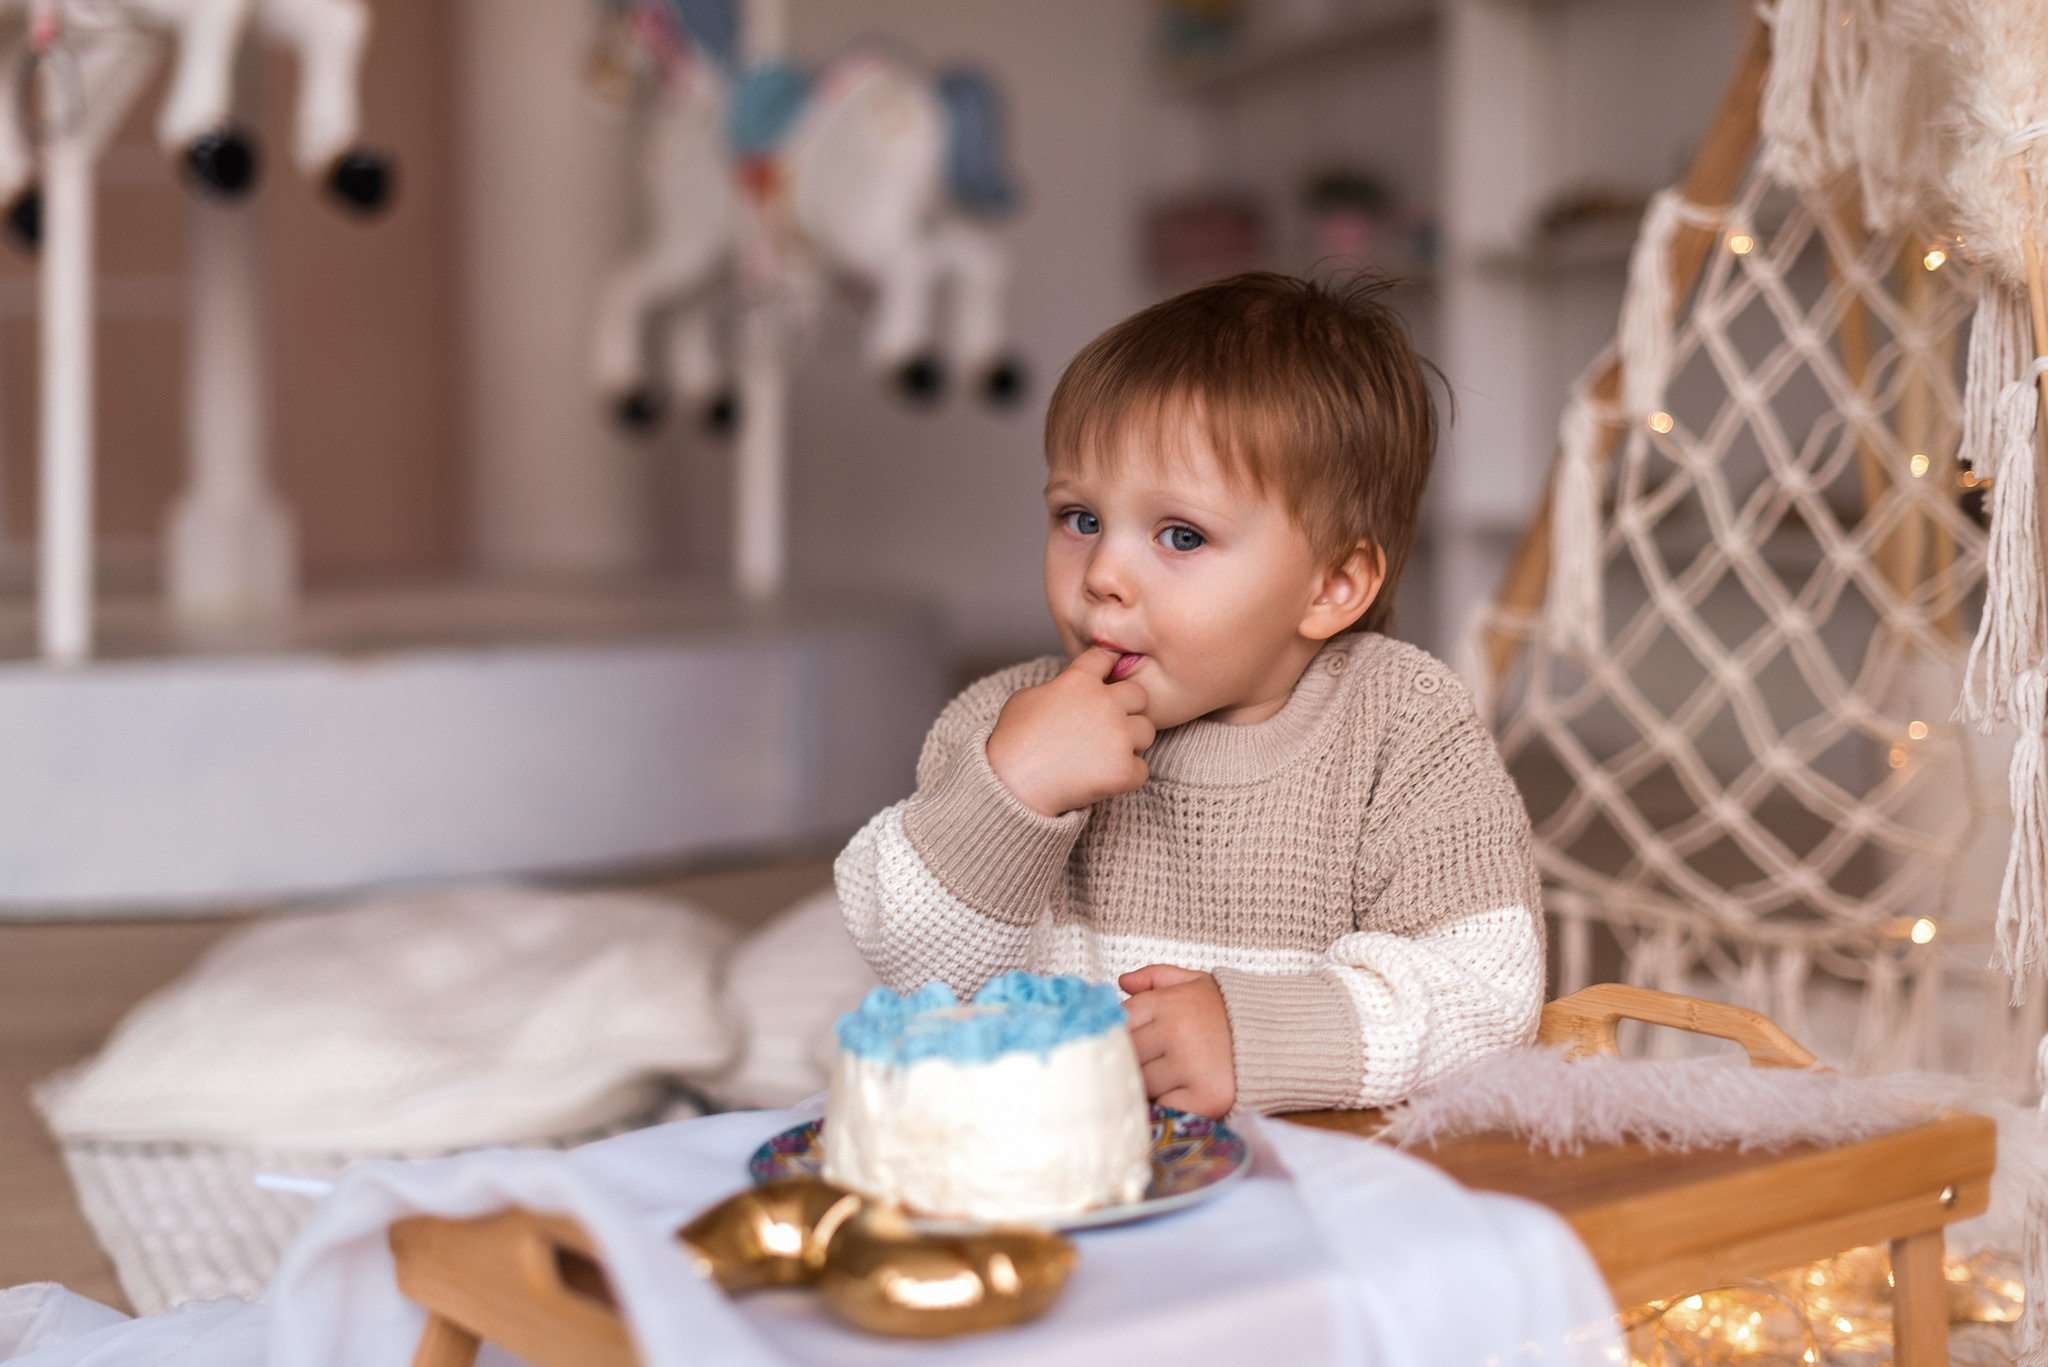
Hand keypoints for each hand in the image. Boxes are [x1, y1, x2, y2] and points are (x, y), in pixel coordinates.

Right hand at [986, 647, 1154, 816]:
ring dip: (1130, 743)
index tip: (1108, 676)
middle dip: (1128, 708)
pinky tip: (1103, 779)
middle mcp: (1104, 702)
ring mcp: (1118, 736)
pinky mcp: (1124, 769)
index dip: (1109, 665)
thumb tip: (1067, 690)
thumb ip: (1057, 687)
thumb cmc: (1012, 742)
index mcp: (1079, 680)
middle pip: (1139, 694)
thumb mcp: (1026, 698)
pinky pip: (1142, 769)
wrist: (1011, 785)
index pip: (1107, 657)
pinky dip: (1126, 776)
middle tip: (1108, 726)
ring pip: (1147, 731)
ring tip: (1104, 756)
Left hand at [1120, 964, 1234, 1117]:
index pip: (1121, 1022)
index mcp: (1170, 1002)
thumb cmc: (1232, 1011)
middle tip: (1152, 1062)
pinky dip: (1171, 1105)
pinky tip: (1185, 1094)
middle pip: (1128, 1056)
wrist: (1285, 1036)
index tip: (1135, 1041)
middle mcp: (1177, 1032)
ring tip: (1172, 1077)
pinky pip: (1166, 1107)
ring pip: (1143, 1084)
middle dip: (1135, 1061)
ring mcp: (1190, 1067)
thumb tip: (1122, 982)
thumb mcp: (1196, 982)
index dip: (1123, 1034)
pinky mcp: (1206, 1099)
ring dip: (1151, 1085)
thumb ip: (1156, 977)